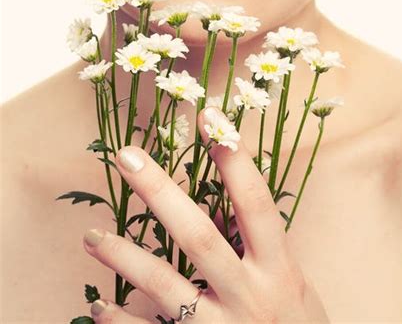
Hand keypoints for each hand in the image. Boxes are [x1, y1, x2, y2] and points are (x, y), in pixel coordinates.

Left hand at [83, 106, 329, 322]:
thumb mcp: (292, 282)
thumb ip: (260, 246)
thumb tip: (222, 203)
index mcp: (279, 269)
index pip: (255, 202)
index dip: (233, 158)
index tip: (208, 116)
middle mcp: (249, 296)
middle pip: (198, 236)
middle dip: (161, 192)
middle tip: (127, 156)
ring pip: (165, 287)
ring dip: (125, 256)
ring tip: (92, 236)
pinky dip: (122, 321)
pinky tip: (99, 305)